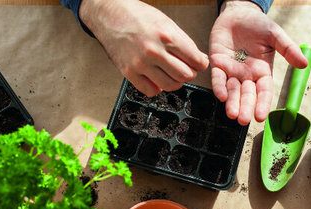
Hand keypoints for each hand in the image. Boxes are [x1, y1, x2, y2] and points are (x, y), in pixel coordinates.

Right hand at [80, 0, 208, 96]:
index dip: (200, 64)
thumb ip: (184, 43)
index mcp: (166, 36)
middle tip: (185, 68)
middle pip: (185, 75)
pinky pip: (151, 91)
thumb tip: (200, 60)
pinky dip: (158, 88)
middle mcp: (154, 51)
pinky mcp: (129, 72)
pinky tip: (157, 78)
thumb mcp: (166, 23)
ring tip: (171, 73)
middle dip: (189, 73)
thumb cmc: (138, 16)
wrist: (110, 15)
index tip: (198, 64)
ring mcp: (140, 64)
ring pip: (170, 85)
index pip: (195, 60)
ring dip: (175, 82)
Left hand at [209, 0, 307, 124]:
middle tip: (243, 120)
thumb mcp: (275, 35)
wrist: (238, 13)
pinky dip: (219, 87)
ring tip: (232, 114)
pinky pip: (217, 78)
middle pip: (247, 95)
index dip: (262, 104)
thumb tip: (304, 64)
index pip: (263, 92)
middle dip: (245, 108)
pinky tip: (221, 96)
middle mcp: (247, 75)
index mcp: (262, 72)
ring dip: (231, 103)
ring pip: (232, 90)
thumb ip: (288, 49)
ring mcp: (231, 71)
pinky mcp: (217, 64)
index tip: (261, 117)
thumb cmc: (258, 25)